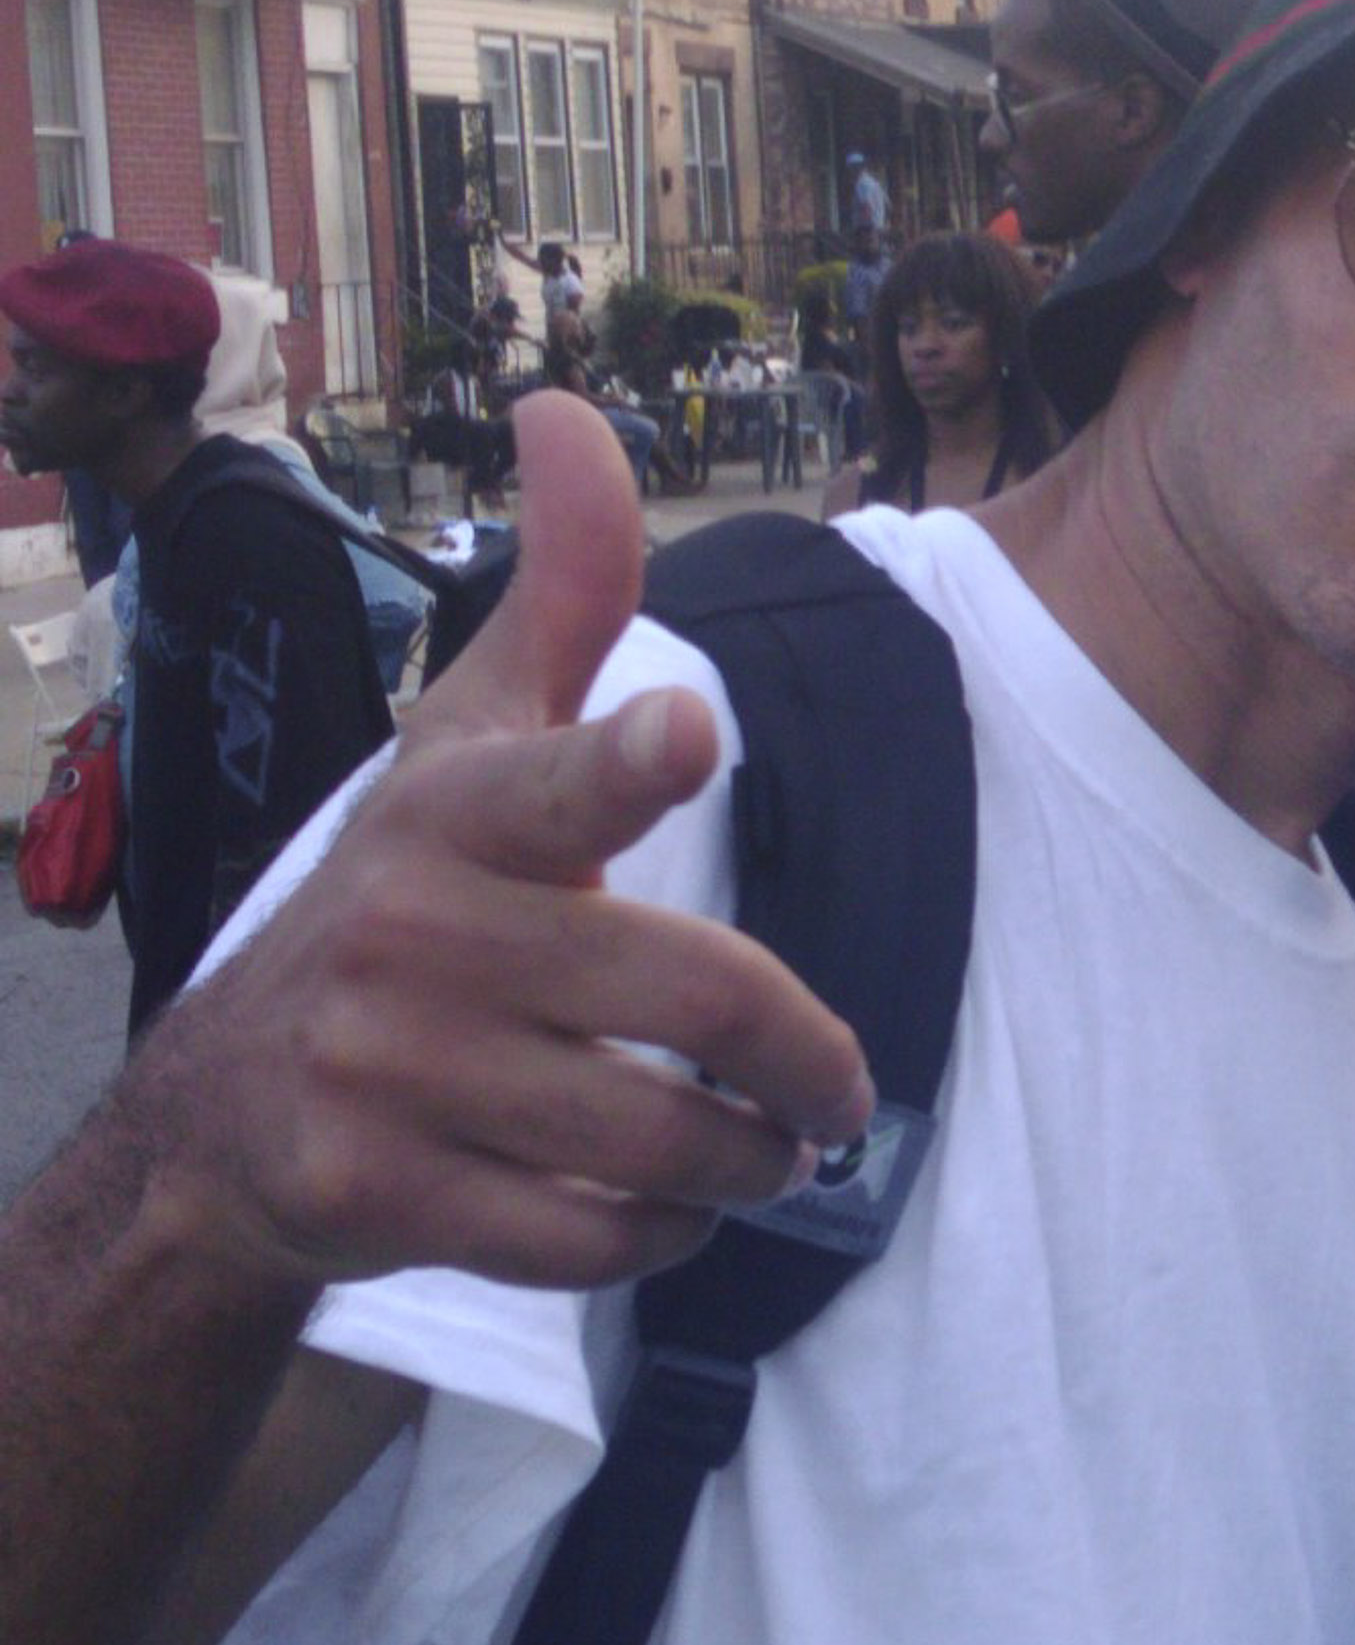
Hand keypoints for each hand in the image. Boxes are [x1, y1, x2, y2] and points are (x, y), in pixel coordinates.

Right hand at [151, 394, 874, 1296]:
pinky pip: (585, 1235)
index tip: (689, 735)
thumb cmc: (404, 897)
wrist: (226, 1110)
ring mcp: (387, 1070)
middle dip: (804, 1064)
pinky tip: (670, 1209)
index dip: (626, 760)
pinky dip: (660, 1233)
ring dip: (751, 1160)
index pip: (555, 780)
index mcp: (455, 812)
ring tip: (774, 1153)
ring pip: (654, 1134)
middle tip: (838, 1094)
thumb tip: (569, 410)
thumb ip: (564, 597)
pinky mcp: (378, 1192)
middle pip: (690, 997)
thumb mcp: (467, 740)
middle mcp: (413, 932)